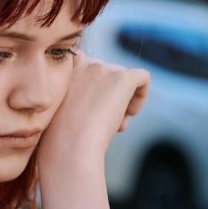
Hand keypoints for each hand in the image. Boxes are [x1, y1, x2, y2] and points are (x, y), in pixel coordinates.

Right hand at [36, 51, 149, 172]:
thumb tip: (106, 101)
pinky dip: (141, 97)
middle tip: (107, 124)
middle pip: (111, 77)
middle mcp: (86, 63)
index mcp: (69, 67)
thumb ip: (81, 96)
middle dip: (112, 100)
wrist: (71, 145)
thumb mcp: (66, 109)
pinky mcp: (123, 78)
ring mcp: (104, 69)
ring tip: (115, 125)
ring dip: (124, 103)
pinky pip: (143, 79)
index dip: (97, 94)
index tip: (91, 114)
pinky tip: (129, 115)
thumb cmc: (64, 137)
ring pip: (127, 81)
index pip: (93, 72)